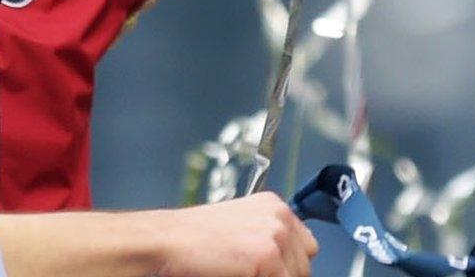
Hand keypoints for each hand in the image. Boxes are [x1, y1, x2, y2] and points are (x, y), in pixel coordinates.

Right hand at [141, 194, 317, 276]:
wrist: (168, 241)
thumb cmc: (193, 238)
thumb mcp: (239, 227)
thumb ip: (266, 238)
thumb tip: (287, 264)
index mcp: (274, 205)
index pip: (306, 246)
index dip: (289, 263)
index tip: (271, 269)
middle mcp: (280, 216)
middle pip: (304, 265)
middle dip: (282, 274)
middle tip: (248, 272)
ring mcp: (276, 236)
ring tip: (239, 272)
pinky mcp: (268, 257)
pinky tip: (236, 275)